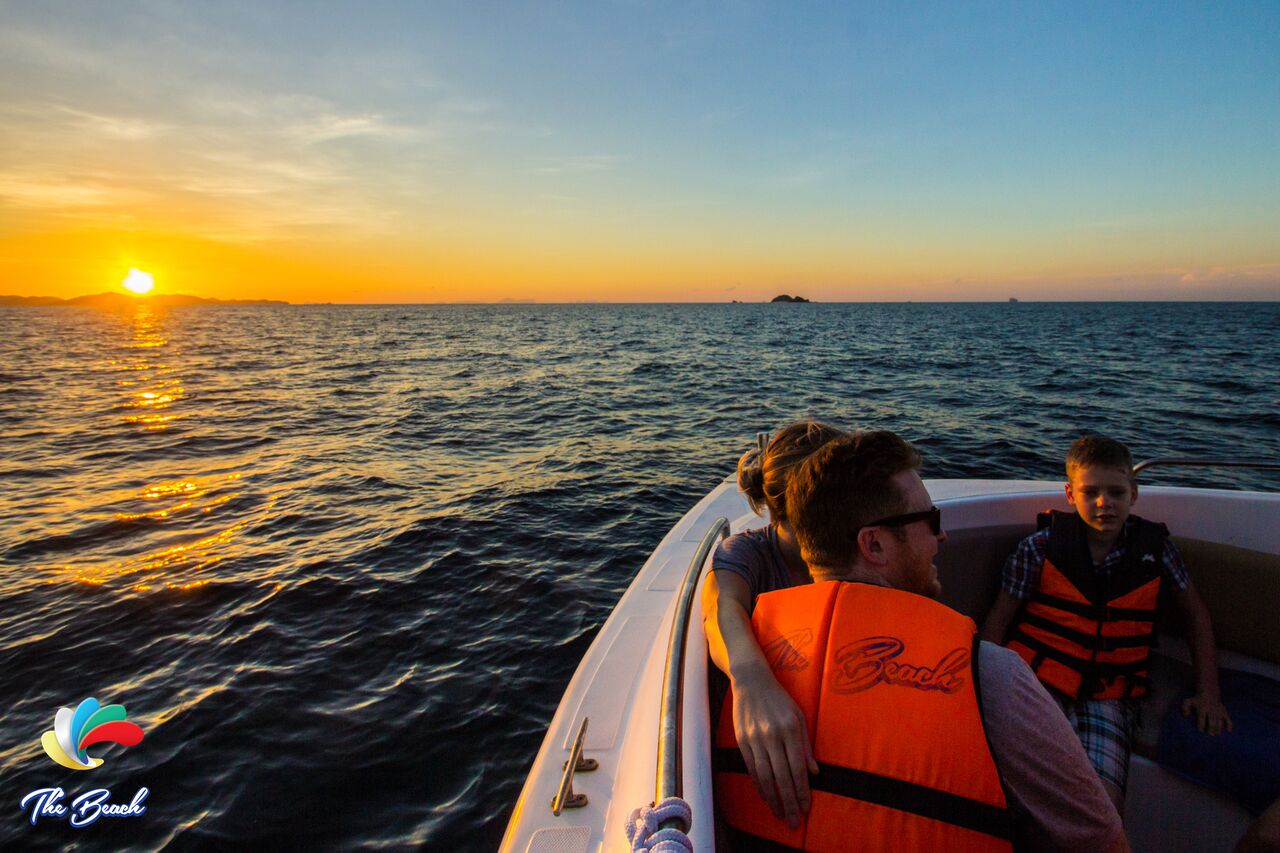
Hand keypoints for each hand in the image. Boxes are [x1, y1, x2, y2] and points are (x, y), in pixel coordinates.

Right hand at [731, 669, 818, 827]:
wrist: (751, 681)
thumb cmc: (780, 699)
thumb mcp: (799, 717)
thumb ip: (806, 745)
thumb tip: (814, 772)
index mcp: (790, 729)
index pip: (797, 767)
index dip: (802, 790)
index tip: (806, 807)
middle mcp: (772, 735)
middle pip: (782, 776)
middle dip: (789, 801)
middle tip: (794, 820)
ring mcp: (754, 738)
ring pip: (765, 775)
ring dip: (773, 798)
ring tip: (780, 814)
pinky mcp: (741, 739)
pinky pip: (751, 767)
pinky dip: (759, 784)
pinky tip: (765, 796)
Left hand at [1182, 693, 1232, 735]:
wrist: (1209, 691)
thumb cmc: (1197, 699)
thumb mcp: (1189, 701)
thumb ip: (1184, 707)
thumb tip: (1185, 716)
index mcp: (1202, 708)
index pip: (1201, 717)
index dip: (1201, 724)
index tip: (1200, 731)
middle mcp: (1211, 710)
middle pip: (1211, 720)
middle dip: (1211, 728)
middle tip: (1210, 735)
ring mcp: (1218, 711)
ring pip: (1219, 721)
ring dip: (1219, 728)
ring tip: (1217, 734)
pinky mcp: (1224, 711)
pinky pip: (1228, 718)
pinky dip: (1229, 724)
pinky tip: (1229, 731)